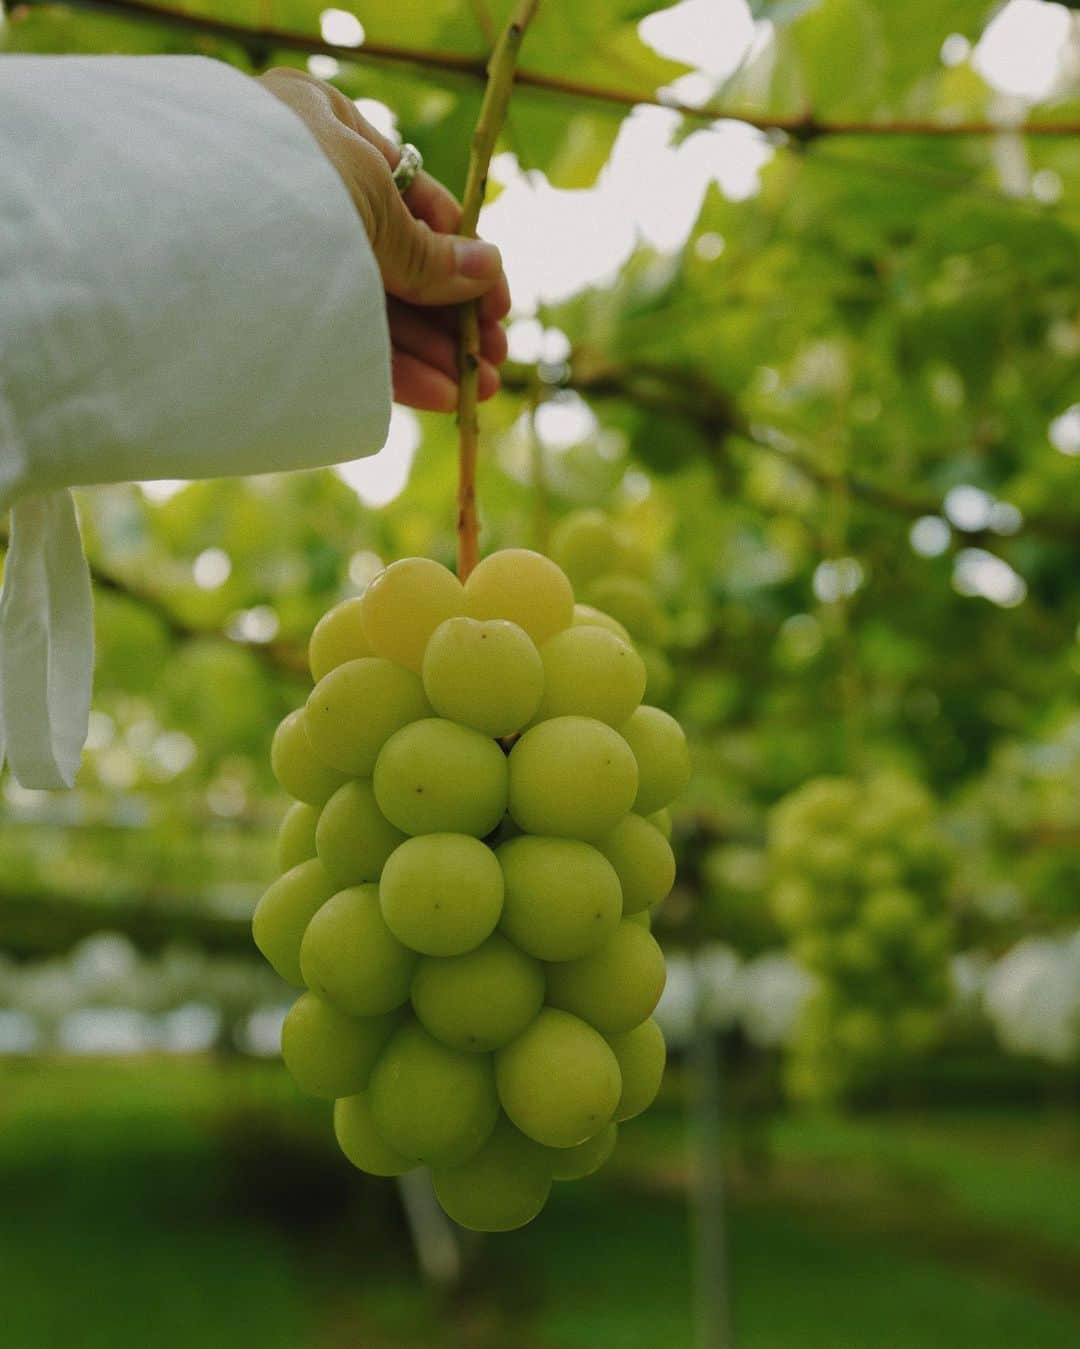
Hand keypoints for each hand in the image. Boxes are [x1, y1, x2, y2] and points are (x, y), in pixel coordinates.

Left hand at [259, 69, 508, 412]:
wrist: (178, 230)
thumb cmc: (285, 184)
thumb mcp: (373, 206)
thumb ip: (429, 250)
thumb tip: (488, 268)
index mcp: (321, 132)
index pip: (412, 199)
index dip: (464, 255)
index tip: (496, 304)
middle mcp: (300, 192)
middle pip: (397, 264)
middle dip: (451, 318)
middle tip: (492, 359)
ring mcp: (279, 256)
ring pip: (372, 310)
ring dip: (433, 353)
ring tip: (480, 391)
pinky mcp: (261, 317)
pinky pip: (341, 342)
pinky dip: (393, 370)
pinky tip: (440, 395)